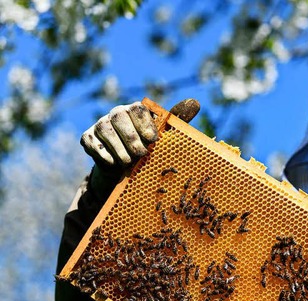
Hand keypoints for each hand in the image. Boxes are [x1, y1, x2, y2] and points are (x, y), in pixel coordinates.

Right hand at [81, 99, 199, 196]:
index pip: (138, 109)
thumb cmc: (148, 147)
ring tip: (128, 162)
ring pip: (105, 130)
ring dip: (118, 147)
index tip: (153, 140)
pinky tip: (113, 163)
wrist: (126, 166)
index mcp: (136, 110)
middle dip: (131, 137)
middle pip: (119, 117)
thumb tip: (196, 102)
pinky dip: (102, 153)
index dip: (145, 124)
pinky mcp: (87, 138)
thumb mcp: (164, 134)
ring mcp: (100, 124)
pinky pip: (91, 142)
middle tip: (141, 154)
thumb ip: (177, 119)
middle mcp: (117, 113)